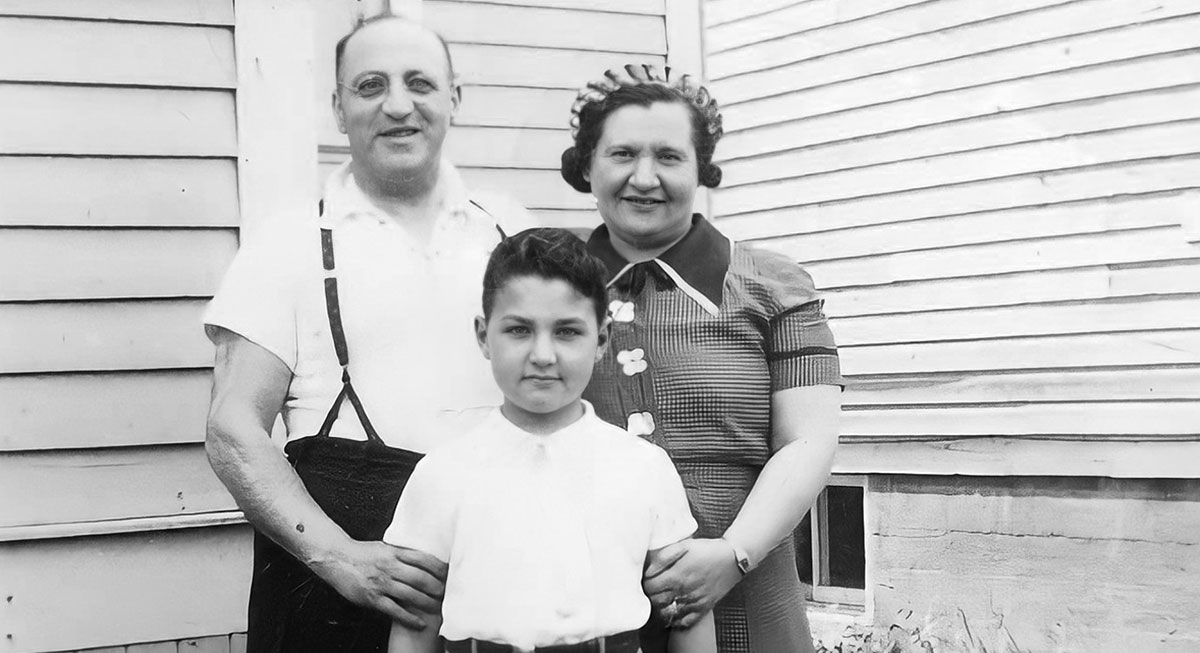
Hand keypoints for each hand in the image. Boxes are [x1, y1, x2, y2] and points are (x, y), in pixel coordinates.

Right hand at [311, 539, 447, 628]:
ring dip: (427, 603)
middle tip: (447, 594)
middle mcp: (390, 566)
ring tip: (438, 608)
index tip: (449, 574)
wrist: (336, 558)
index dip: (439, 568)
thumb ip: (402, 553)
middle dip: (437, 587)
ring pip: (411, 594)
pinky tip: (419, 622)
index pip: (424, 559)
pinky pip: (395, 610)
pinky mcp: (372, 598)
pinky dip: (409, 618)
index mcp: (394, 552)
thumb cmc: (361, 553)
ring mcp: (381, 583)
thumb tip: (423, 558)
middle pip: (421, 578)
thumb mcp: (385, 547)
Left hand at [644, 538, 742, 628]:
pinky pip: (685, 622)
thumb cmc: (708, 550)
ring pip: (668, 614)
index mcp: (677, 575)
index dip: (644, 583)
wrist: (733, 558)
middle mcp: (684, 592)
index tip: (646, 580)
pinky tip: (673, 611)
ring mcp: (694, 602)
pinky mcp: (703, 608)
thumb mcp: (683, 545)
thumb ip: (663, 557)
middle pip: (656, 602)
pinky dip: (676, 620)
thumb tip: (648, 570)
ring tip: (660, 600)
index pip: (650, 588)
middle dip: (650, 596)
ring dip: (660, 608)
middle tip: (651, 590)